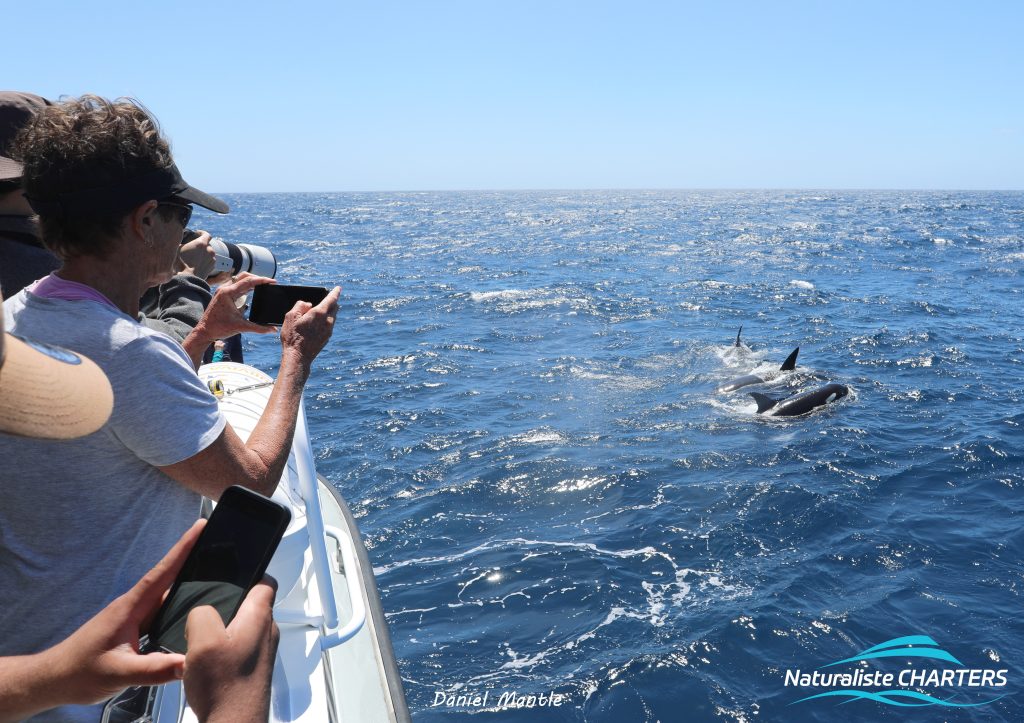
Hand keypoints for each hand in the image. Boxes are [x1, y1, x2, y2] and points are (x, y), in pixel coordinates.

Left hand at [45, 520, 206, 704]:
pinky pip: (160, 614)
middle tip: (221, 549)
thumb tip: (190, 664)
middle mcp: (133, 607)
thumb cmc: (79, 672)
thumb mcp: (119, 673)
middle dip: (193, 562)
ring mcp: (132, 618)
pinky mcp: (131, 630)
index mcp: (130, 608)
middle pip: (169, 580)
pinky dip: (177, 610)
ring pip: (166, 599)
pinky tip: (190, 616)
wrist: (53, 679)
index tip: (200, 526)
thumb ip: (154, 670)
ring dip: (187, 587)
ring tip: (216, 579)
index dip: (182, 549)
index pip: (162, 572)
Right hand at [176, 231, 216, 279]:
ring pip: (208, 253)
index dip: (201, 233)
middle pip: (207, 245)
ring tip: (194, 257)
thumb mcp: (178, 249)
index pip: (206, 234)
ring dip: (203, 254)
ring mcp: (212, 259)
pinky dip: (205, 261)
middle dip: (201, 245)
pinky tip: (197, 263)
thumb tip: (183, 243)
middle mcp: (209, 250)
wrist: (187, 279)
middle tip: (193, 248)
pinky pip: (209, 261)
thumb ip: (184, 244)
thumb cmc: (181, 263)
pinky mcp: (212, 267)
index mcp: (202, 243)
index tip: (197, 234)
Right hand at [183, 578, 279, 722]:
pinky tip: (206, 662)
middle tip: (206, 610)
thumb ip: (202, 613)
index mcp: (260, 617)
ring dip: (223, 630)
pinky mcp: (253, 669)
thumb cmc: (225, 689)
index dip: (250, 572)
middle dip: (228, 604)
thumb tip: (202, 611)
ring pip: (242, 628)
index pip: (265, 581)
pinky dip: (222, 650)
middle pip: (251, 604)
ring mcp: (261, 652)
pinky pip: (238, 648)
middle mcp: (266, 633)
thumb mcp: (203, 639)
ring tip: (201, 640)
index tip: (234, 570)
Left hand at [196, 273, 278, 340]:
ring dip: (252, 281)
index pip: (248, 281)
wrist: (204, 331)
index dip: (262, 280)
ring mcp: (223, 291)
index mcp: (228, 293)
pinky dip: (246, 286)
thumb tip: (273, 330)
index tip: (273, 281)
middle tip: (269, 283)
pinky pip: (236, 286)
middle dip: (258, 278)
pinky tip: (253, 290)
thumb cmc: (219, 328)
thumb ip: (259, 328)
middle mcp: (225, 289)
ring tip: (263, 285)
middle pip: (244, 276)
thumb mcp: (241, 327)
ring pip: (240, 280)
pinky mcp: (223, 295)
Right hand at [279, 286, 340, 367]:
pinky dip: (327, 320)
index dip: (335, 292)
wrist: (298, 356)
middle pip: (334, 307)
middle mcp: (327, 321)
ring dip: (330, 311)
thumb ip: (300, 306)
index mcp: (319, 313)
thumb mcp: (291, 316)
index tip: (339, 288)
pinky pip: (330, 325)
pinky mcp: (327, 337)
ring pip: (333, 317)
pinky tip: (320, 322)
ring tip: (323, 309)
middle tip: (330, 298)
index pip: (331, 299)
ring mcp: (328, 330)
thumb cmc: (292, 336)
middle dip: (332, 301)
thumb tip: (308, 304)